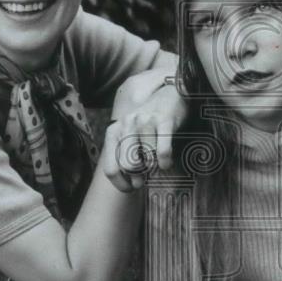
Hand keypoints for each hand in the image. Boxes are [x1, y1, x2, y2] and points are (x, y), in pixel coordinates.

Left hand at [107, 71, 187, 189]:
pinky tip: (167, 162)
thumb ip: (126, 154)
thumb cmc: (150, 120)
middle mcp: (127, 124)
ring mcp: (145, 121)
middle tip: (146, 178)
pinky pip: (162, 150)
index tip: (131, 188)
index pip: (110, 168)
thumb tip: (131, 182)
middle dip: (138, 177)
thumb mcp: (131, 134)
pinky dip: (165, 162)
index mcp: (115, 131)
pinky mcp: (164, 120)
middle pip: (127, 165)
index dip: (121, 184)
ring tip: (158, 165)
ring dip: (154, 168)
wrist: (171, 92)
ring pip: (146, 159)